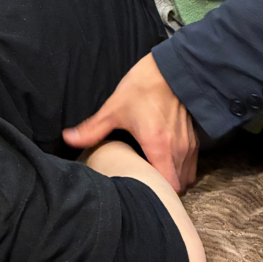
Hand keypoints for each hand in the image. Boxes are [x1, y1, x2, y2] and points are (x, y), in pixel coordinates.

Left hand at [62, 52, 198, 192]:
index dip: (156, 193)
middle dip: (162, 188)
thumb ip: (93, 128)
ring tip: (153, 174)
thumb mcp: (114, 108)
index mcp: (159, 146)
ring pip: (186, 177)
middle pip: (178, 186)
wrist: (171, 68)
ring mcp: (188, 145)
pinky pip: (191, 164)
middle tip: (143, 182)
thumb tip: (69, 139)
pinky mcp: (193, 138)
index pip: (168, 187)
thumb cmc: (143, 88)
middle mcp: (178, 150)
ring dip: (172, 178)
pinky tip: (164, 160)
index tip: (140, 188)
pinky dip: (180, 167)